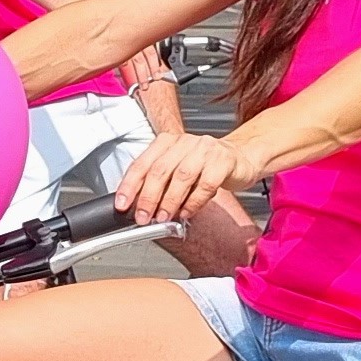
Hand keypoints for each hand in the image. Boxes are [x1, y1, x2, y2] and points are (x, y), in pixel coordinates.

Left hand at [112, 129, 238, 224]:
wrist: (239, 158)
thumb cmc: (204, 166)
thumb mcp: (177, 169)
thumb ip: (159, 184)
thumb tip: (138, 207)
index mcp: (166, 142)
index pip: (142, 163)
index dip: (129, 185)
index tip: (122, 204)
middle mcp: (184, 142)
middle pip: (160, 170)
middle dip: (148, 197)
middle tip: (142, 217)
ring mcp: (205, 149)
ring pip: (181, 177)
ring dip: (169, 201)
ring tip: (162, 218)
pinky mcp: (224, 161)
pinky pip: (205, 185)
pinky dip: (193, 202)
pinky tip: (186, 213)